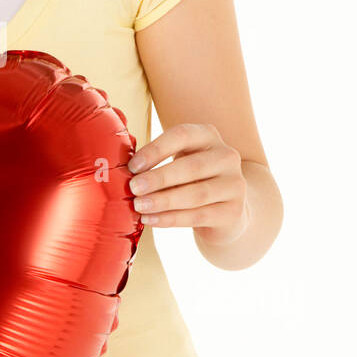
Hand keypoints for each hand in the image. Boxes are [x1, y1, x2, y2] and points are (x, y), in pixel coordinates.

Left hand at [127, 123, 249, 243]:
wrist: (225, 210)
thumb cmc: (189, 180)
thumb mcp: (178, 161)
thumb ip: (156, 160)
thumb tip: (122, 170)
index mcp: (208, 136)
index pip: (182, 135)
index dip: (156, 149)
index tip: (133, 165)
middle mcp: (226, 156)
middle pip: (191, 167)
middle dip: (159, 178)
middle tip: (133, 188)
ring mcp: (234, 184)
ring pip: (196, 194)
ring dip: (164, 201)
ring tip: (139, 206)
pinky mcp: (233, 211)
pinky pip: (199, 215)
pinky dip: (171, 219)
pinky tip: (151, 220)